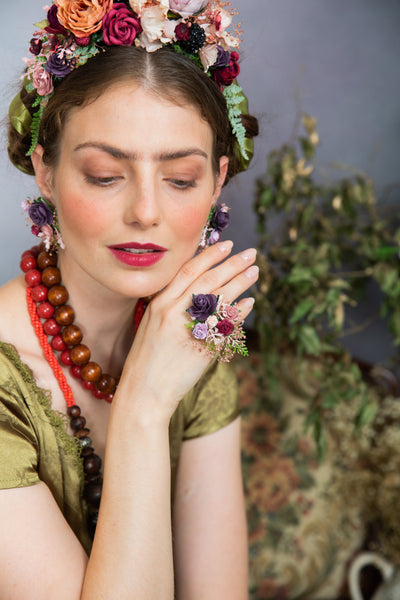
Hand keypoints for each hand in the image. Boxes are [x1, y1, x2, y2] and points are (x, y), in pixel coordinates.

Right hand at [116, 241, 257, 420]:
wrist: (143, 393)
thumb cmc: (147, 360)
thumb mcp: (152, 324)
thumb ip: (172, 305)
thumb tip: (199, 288)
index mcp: (159, 303)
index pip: (189, 270)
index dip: (210, 255)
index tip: (228, 245)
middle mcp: (173, 311)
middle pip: (209, 279)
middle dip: (232, 263)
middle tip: (251, 253)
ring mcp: (188, 329)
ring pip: (220, 297)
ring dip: (241, 281)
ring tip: (255, 271)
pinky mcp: (203, 348)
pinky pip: (227, 324)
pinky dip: (240, 311)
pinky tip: (250, 302)